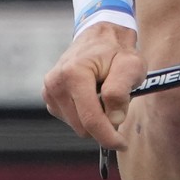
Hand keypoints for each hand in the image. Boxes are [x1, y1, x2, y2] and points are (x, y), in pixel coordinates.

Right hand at [42, 22, 144, 150]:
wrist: (101, 35)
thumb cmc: (118, 51)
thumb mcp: (130, 65)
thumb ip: (121, 91)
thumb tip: (113, 120)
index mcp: (73, 74)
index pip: (91, 119)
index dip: (109, 137)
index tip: (122, 144)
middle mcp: (55, 83)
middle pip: (83, 127)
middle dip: (103, 123)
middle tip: (117, 102)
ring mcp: (49, 90)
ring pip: (77, 126)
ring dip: (94, 117)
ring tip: (103, 94)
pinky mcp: (50, 96)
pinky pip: (71, 119)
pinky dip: (85, 114)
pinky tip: (92, 95)